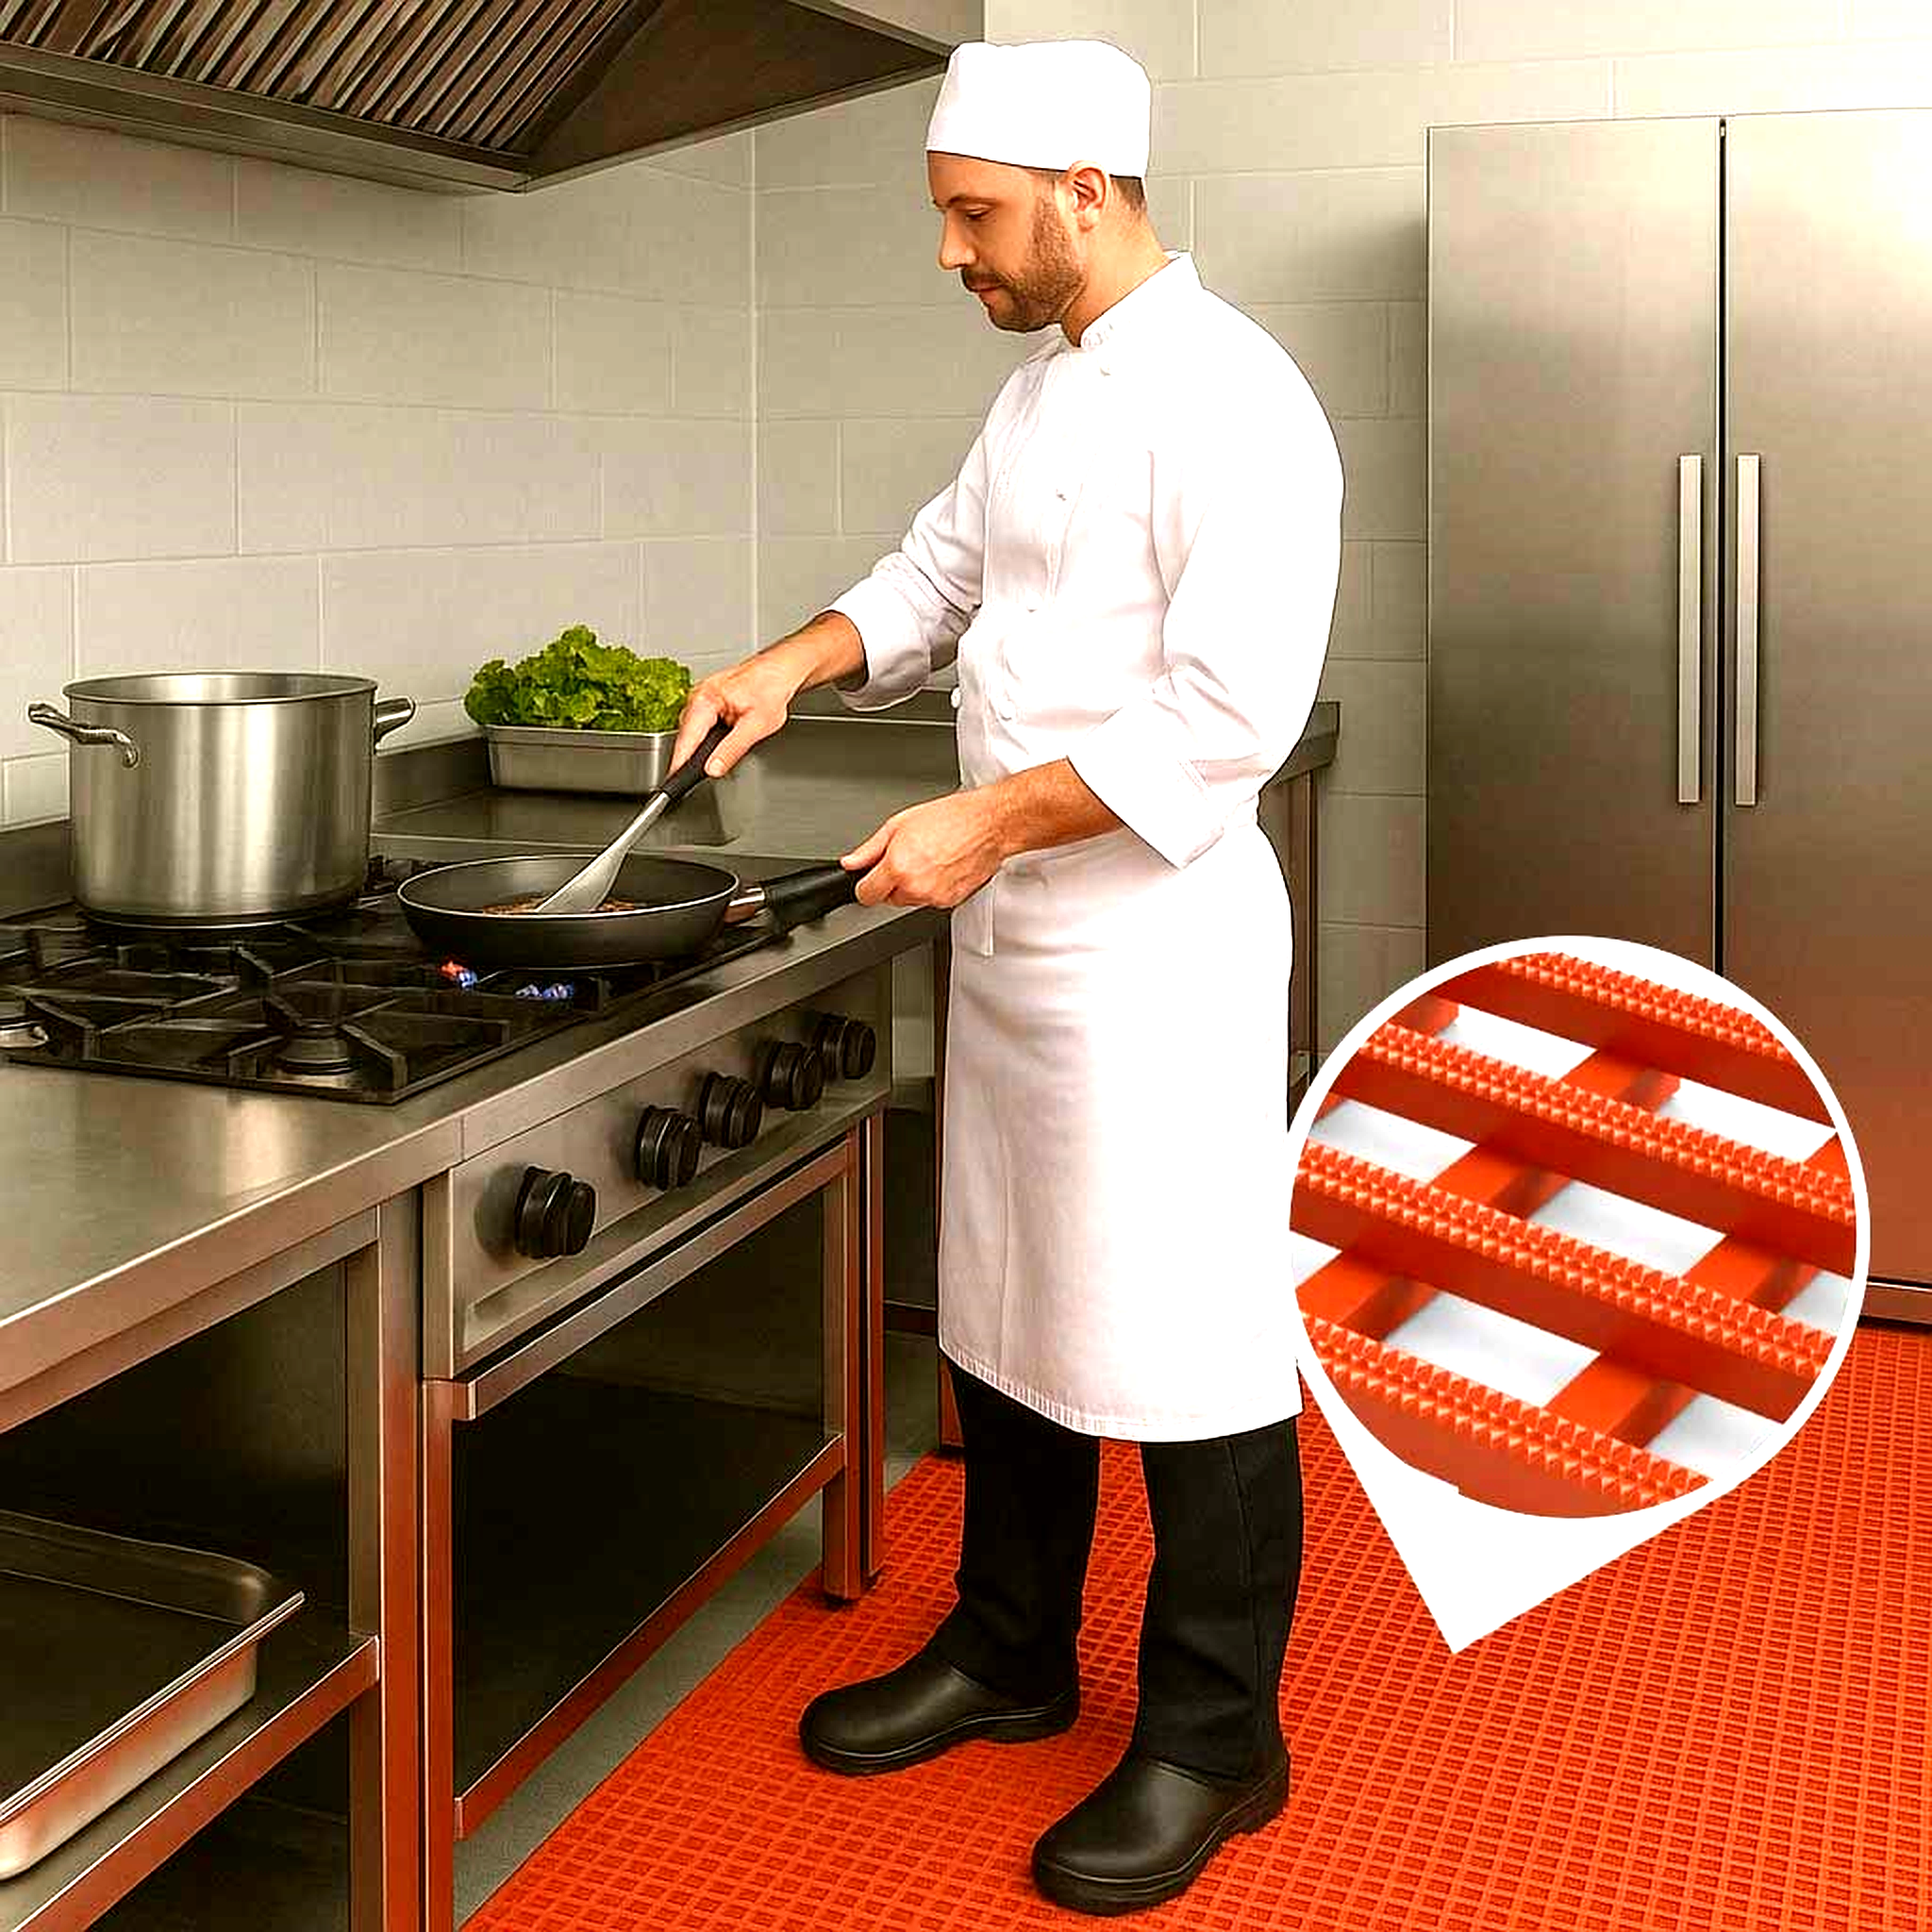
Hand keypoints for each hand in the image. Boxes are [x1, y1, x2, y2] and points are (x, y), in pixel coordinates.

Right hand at [671, 651, 804, 778]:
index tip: (674, 779)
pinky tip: (715, 745)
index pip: (686, 739)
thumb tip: (713, 768)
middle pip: (686, 736)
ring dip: (698, 747)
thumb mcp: (756, 726)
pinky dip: (704, 738)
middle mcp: (697, 696)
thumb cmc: (771, 689)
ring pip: (692, 731)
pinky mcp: (706, 701)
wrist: (779, 670)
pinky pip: (698, 725)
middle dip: (690, 757)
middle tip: (693, 778)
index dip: (679, 762)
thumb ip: (732, 749)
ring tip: (711, 760)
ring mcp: (700, 698)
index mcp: (704, 700)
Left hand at [841, 791, 1009, 907]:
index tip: (870, 877)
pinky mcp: (951, 901)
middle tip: (908, 857)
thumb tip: (852, 862)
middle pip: (888, 898)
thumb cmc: (951, 818)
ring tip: (928, 858)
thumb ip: (870, 849)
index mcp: (898, 867)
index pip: (866, 895)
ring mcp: (934, 897)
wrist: (989, 825)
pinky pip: (931, 899)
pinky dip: (932, 887)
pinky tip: (942, 866)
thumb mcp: (900, 824)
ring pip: (910, 900)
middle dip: (892, 881)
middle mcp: (915, 887)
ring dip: (913, 885)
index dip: (866, 884)